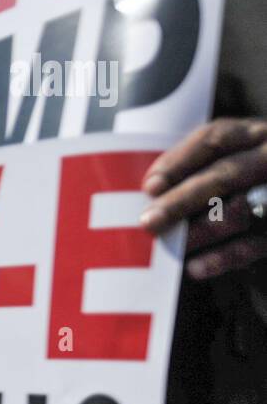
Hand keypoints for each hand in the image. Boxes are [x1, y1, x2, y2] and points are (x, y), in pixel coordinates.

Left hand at [140, 117, 266, 279]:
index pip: (213, 139)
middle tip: (149, 222)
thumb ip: (194, 171)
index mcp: (251, 135)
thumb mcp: (226, 161)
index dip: (179, 162)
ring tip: (168, 246)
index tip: (150, 187)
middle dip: (182, 200)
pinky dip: (223, 258)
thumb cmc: (238, 181)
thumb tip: (147, 197)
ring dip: (199, 231)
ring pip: (240, 212)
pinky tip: (194, 268)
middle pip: (225, 175)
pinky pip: (255, 245)